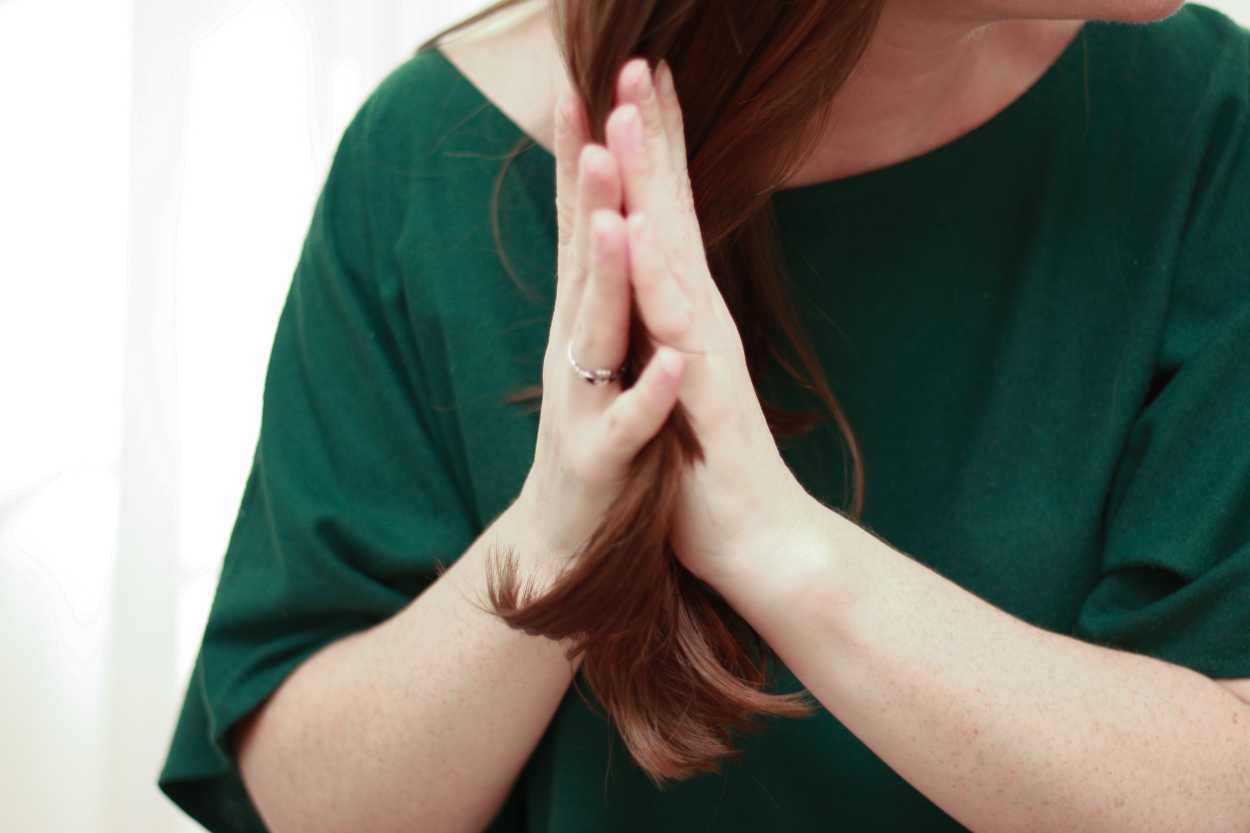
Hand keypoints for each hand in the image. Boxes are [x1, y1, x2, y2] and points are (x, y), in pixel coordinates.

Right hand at [511, 82, 688, 583]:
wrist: (568, 541)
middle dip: (588, 190)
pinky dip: (650, 393)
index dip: (579, 160)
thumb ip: (602, 289)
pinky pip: (631, 423)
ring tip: (615, 219)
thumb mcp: (598, 354)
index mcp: (584, 324)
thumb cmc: (595, 438)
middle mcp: (574, 353)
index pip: (580, 228)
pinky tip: (672, 363)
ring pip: (596, 332)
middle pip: (582, 261)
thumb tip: (606, 213)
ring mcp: (584, 405)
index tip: (583, 88)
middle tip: (596, 120)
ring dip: (606, 275)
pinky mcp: (602, 462)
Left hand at [601, 58, 820, 590]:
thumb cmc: (709, 465)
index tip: (632, 85)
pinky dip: (654, 278)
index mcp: (684, 312)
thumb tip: (648, 292)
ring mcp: (706, 351)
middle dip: (653, 133)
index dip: (648, 151)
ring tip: (631, 114)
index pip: (662, 216)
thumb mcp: (673, 382)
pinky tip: (637, 231)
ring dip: (651, 182)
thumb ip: (662, 332)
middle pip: (671, 211)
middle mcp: (699, 317)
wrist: (760, 542)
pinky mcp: (707, 396)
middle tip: (639, 59)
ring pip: (671, 254)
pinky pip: (674, 331)